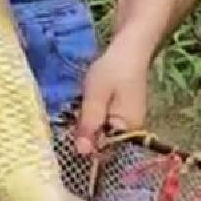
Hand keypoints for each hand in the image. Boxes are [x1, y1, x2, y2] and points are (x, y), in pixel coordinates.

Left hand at [73, 36, 152, 155]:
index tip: (68, 138)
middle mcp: (132, 130)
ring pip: (102, 133)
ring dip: (87, 126)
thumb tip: (82, 152)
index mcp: (129, 128)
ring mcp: (128, 121)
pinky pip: (105, 123)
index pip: (105, 151)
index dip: (86, 147)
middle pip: (103, 143)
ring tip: (75, 114)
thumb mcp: (96, 96)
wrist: (130, 48)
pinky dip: (92, 118)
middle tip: (70, 121)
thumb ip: (89, 123)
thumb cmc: (114, 69)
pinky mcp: (122, 113)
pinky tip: (83, 109)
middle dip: (85, 135)